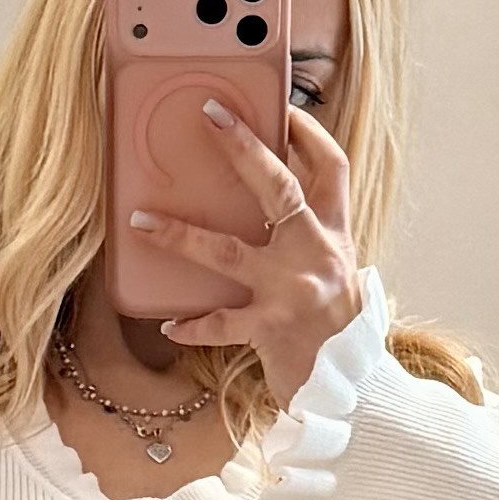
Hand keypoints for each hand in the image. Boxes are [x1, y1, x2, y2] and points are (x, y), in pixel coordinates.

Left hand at [130, 103, 359, 404]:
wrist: (356, 393)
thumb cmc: (338, 334)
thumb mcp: (336, 276)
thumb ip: (310, 240)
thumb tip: (270, 206)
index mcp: (337, 236)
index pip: (331, 168)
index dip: (308, 132)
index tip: (281, 106)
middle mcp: (318, 254)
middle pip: (281, 188)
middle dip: (244, 148)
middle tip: (210, 116)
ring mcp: (294, 291)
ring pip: (230, 251)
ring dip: (181, 235)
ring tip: (142, 222)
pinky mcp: (273, 330)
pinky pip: (221, 324)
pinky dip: (193, 325)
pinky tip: (169, 324)